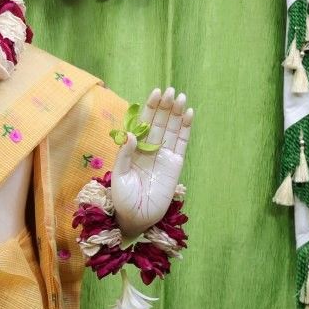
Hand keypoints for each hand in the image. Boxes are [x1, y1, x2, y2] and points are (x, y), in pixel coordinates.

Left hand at [110, 87, 192, 237]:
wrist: (137, 218)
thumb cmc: (123, 199)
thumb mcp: (119, 175)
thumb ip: (124, 154)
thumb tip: (131, 133)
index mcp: (134, 148)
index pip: (144, 123)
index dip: (150, 108)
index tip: (155, 93)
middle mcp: (150, 148)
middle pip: (160, 122)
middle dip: (165, 106)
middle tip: (170, 90)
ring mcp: (164, 155)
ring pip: (172, 129)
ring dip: (177, 113)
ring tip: (181, 97)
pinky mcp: (175, 164)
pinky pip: (182, 143)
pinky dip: (186, 128)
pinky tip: (189, 113)